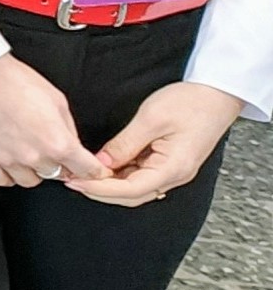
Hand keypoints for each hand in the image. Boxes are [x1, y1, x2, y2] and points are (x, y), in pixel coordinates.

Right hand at [0, 54, 112, 189]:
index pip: (87, 170)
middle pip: (57, 176)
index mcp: (57, 141)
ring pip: (29, 181)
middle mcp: (34, 155)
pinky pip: (1, 180)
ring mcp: (7, 159)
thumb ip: (68, 128)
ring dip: (33, 170)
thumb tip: (72, 144)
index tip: (92, 170)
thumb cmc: (16, 80)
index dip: (94, 170)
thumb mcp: (57, 99)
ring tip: (28, 154)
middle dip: (59, 164)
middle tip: (51, 150)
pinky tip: (9, 161)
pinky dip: (8, 174)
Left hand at [73, 80, 244, 204]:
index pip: (130, 190)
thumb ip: (125, 144)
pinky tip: (103, 167)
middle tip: (71, 179)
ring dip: (109, 184)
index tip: (75, 182)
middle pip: (131, 195)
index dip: (99, 189)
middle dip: (100, 190)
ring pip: (135, 188)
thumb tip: (102, 162)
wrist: (217, 94)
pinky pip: (141, 176)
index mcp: (173, 169)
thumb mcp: (151, 119)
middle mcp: (175, 176)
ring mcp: (173, 171)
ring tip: (83, 173)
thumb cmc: (191, 102)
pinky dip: (120, 176)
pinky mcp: (169, 163)